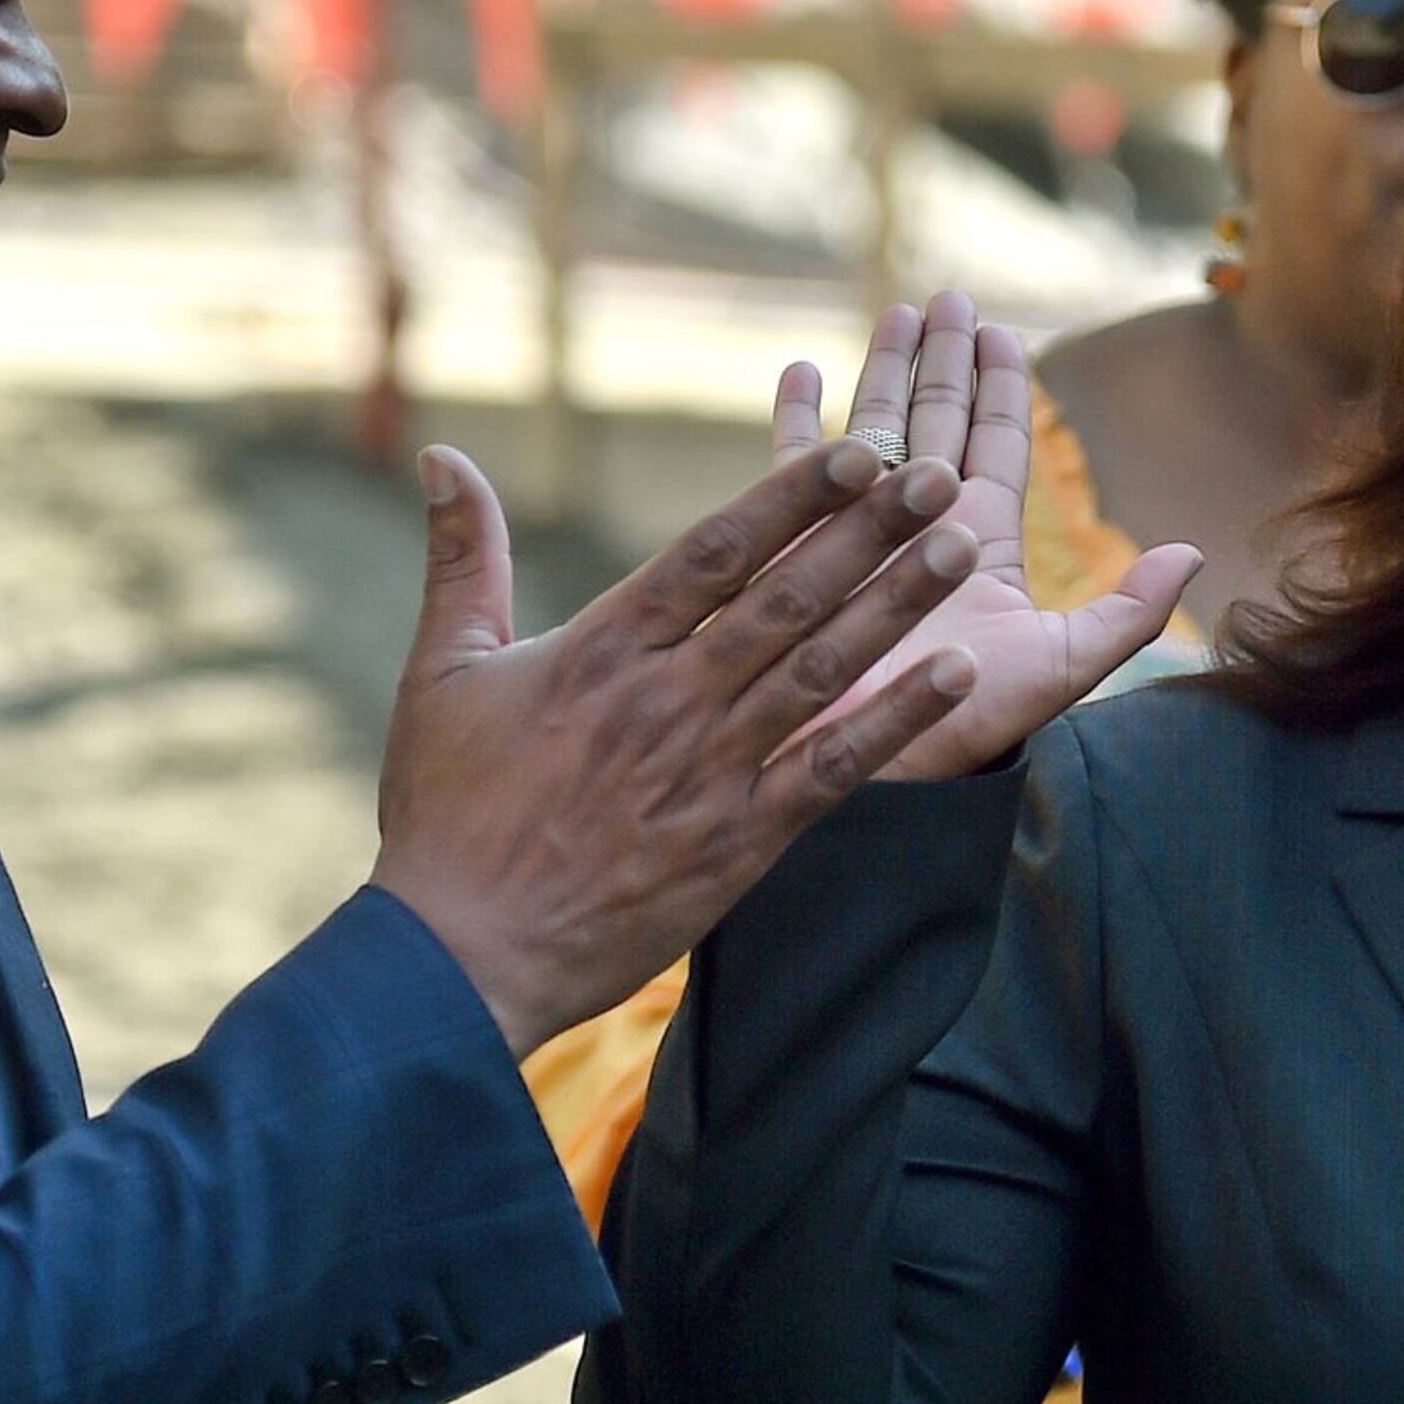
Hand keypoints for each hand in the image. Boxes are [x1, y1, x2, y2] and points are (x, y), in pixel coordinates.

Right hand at [372, 436, 986, 1056]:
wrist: (460, 954)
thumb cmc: (444, 815)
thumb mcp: (441, 671)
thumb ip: (461, 560)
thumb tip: (440, 455)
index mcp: (600, 649)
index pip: (714, 550)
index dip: (791, 494)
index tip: (854, 449)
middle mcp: (666, 698)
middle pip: (787, 597)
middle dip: (869, 531)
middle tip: (937, 473)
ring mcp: (707, 771)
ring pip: (821, 669)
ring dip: (896, 604)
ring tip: (963, 546)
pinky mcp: (736, 843)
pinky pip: (831, 770)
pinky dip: (897, 721)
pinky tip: (955, 675)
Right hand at [774, 291, 1199, 780]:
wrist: (878, 772)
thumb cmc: (968, 730)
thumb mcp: (1062, 670)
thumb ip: (1126, 613)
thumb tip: (1192, 552)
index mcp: (979, 544)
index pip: (997, 445)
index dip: (1002, 385)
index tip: (1001, 328)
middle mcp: (920, 532)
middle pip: (936, 423)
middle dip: (941, 358)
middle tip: (945, 297)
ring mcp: (859, 537)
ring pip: (873, 433)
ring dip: (881, 372)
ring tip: (892, 313)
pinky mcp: (800, 551)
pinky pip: (793, 474)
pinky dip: (795, 422)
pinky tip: (797, 371)